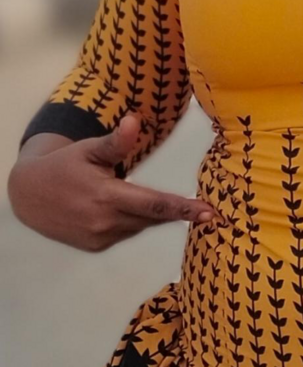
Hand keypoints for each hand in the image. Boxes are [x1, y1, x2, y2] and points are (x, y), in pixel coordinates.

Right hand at [8, 111, 222, 250]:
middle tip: (202, 209)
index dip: (183, 208)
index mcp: (107, 196)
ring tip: (131, 195)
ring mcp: (100, 237)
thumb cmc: (64, 166)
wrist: (29, 195)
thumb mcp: (89, 149)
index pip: (154, 204)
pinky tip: (117, 208)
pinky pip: (125, 233)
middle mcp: (105, 222)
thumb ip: (116, 142)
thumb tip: (135, 121)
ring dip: (147, 213)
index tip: (209, 213)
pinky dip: (130, 221)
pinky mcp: (95, 246)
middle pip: (152, 216)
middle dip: (174, 211)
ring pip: (140, 226)